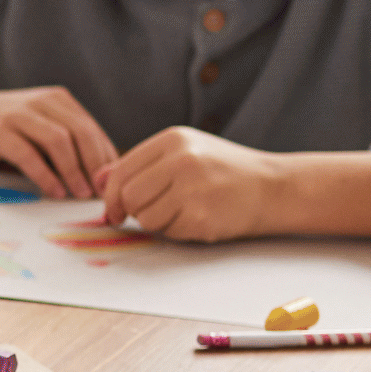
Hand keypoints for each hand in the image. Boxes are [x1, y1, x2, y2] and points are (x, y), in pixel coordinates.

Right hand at [0, 67, 116, 198]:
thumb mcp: (36, 123)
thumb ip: (62, 139)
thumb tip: (96, 172)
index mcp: (58, 100)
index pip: (92, 130)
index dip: (106, 159)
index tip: (112, 185)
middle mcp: (42, 103)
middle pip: (82, 134)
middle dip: (96, 166)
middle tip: (102, 194)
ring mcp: (19, 115)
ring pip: (59, 142)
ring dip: (74, 171)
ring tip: (80, 195)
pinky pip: (29, 154)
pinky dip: (45, 175)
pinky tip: (53, 191)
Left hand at [96, 128, 276, 239]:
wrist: (274, 187)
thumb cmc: (222, 171)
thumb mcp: (183, 152)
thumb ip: (140, 165)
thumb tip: (96, 180)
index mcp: (173, 140)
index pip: (121, 171)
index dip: (110, 196)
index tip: (113, 211)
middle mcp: (182, 160)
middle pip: (128, 196)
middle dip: (131, 211)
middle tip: (147, 214)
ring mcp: (192, 188)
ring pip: (144, 217)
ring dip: (154, 222)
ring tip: (180, 211)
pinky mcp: (202, 215)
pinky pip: (167, 231)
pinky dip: (175, 231)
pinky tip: (196, 218)